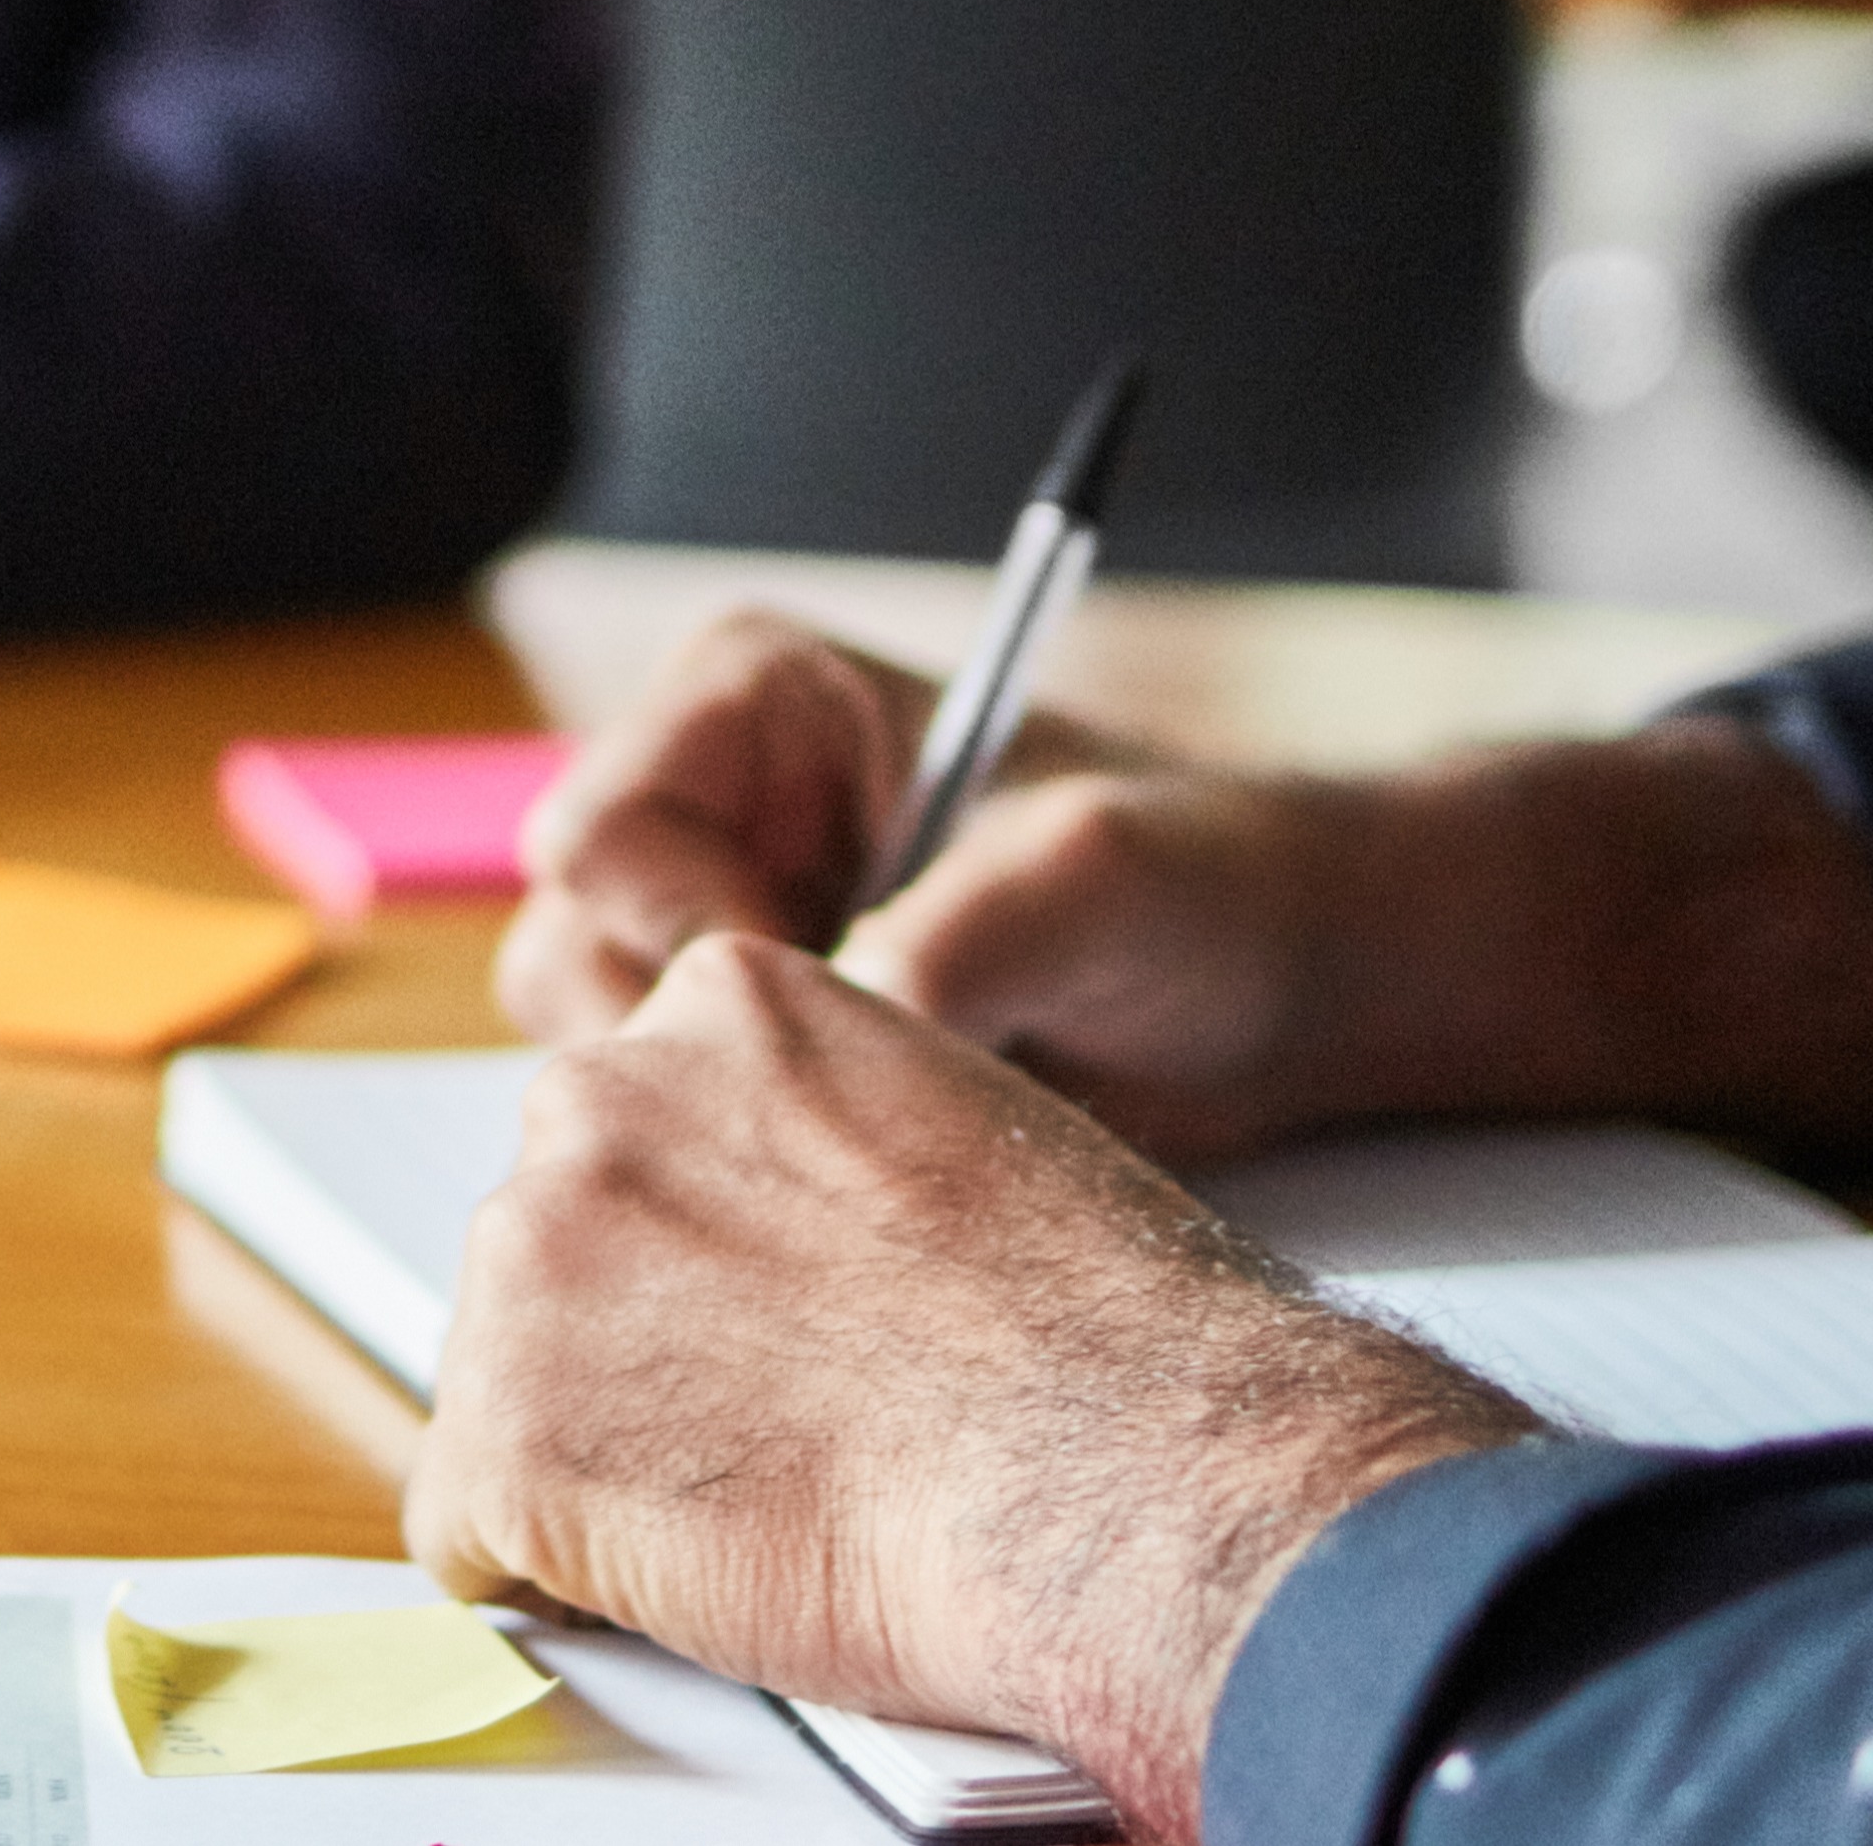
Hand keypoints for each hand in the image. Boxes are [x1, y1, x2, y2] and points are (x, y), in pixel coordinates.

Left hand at [409, 934, 1532, 1826]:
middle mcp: (595, 1103)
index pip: (638, 1123)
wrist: (1121, 1475)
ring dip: (599, 1454)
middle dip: (634, 1342)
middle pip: (555, 1245)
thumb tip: (788, 1228)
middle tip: (777, 1425)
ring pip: (503, 1383)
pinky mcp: (503, 1440)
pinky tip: (689, 1578)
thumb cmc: (1110, 1332)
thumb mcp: (965, 1124)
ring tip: (768, 1500)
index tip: (774, 1316)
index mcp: (722, 1008)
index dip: (707, 1250)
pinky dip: (555, 1576)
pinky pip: (466, 1531)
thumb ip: (826, 1144)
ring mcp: (530, 1265)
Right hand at [501, 611, 1872, 1165]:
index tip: (823, 1004)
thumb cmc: (1223, 886)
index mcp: (756, 702)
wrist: (1305, 995)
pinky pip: (676, 1124)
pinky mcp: (762, 1052)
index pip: (595, 829)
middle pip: (567, 949)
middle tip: (860, 1081)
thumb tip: (827, 1024)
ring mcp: (730, 934)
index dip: (683, 938)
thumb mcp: (1101, 882)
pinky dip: (751, 1169)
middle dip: (688, 1042)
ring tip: (889, 1116)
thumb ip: (954, 936)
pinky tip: (877, 1166)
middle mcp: (716, 808)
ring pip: (597, 1055)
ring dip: (721, 1114)